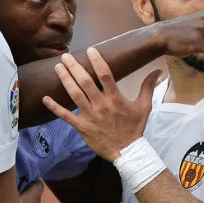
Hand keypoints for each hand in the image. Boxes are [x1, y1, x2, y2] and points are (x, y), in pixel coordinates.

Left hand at [43, 47, 161, 162]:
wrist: (127, 152)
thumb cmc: (135, 128)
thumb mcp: (144, 107)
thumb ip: (148, 87)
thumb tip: (158, 71)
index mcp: (116, 98)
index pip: (106, 75)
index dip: (97, 61)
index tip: (90, 50)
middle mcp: (102, 105)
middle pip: (85, 82)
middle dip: (75, 67)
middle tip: (65, 56)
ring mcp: (90, 116)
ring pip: (75, 95)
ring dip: (65, 80)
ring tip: (57, 67)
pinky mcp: (82, 127)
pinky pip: (66, 116)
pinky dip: (54, 107)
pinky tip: (45, 98)